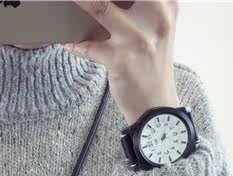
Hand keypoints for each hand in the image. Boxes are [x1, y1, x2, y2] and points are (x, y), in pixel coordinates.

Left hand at [63, 1, 180, 125]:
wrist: (156, 107)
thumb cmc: (152, 68)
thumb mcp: (158, 30)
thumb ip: (142, 7)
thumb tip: (107, 2)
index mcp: (167, 5)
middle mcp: (156, 16)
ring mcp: (137, 37)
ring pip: (100, 6)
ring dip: (79, 1)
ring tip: (65, 0)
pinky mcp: (120, 58)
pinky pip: (88, 45)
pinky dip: (75, 43)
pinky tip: (67, 41)